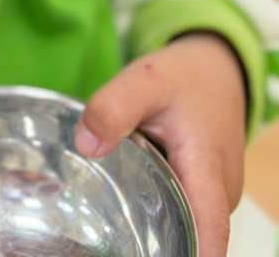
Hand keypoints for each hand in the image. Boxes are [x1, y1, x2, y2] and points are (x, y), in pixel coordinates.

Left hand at [74, 33, 245, 256]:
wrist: (213, 68)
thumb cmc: (182, 75)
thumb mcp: (144, 80)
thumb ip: (114, 108)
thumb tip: (86, 146)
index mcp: (207, 168)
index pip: (209, 230)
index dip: (193, 254)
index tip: (157, 254)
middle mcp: (220, 191)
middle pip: (192, 234)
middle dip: (158, 242)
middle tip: (110, 232)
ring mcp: (216, 194)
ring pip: (186, 224)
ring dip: (156, 224)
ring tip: (114, 207)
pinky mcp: (208, 192)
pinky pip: (185, 211)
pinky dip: (160, 208)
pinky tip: (132, 196)